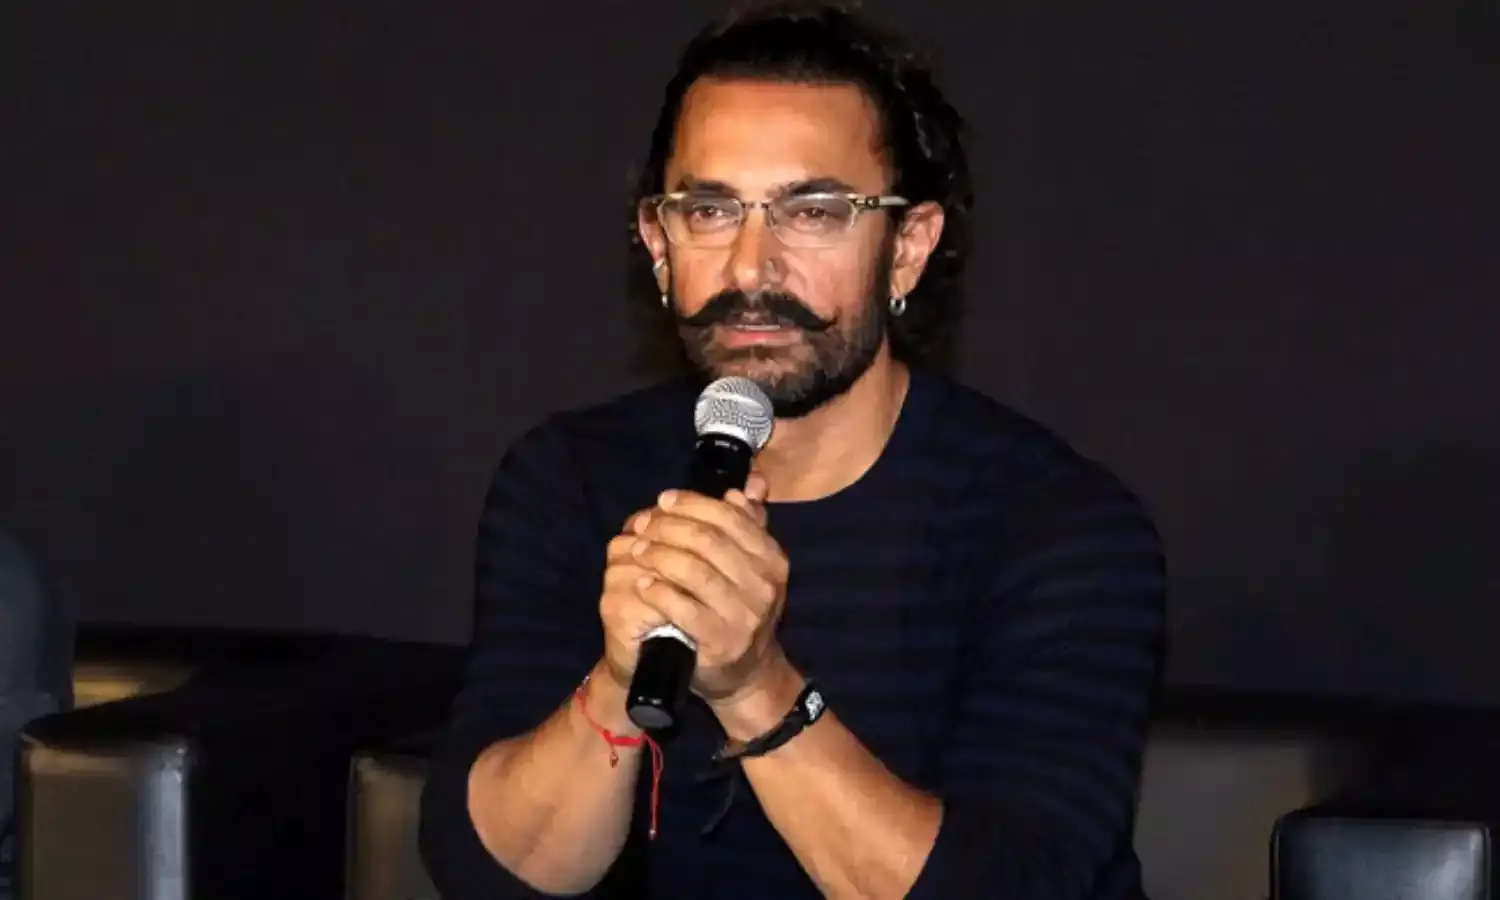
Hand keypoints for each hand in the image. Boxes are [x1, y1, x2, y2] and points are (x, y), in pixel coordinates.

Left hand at [599, 474, 789, 703]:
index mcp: (773, 560)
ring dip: (660, 555)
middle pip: (709, 540)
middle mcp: (765, 586)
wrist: (744, 672)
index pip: (730, 517)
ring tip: (637, 549)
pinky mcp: (721, 642)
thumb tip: (749, 484)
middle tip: (643, 524)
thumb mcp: (751, 565)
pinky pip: (684, 608)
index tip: (663, 500)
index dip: (693, 503)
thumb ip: (750, 524)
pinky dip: (659, 591)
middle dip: (669, 526)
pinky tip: (643, 583)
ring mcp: (745, 616)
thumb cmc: (739, 609)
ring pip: (695, 571)